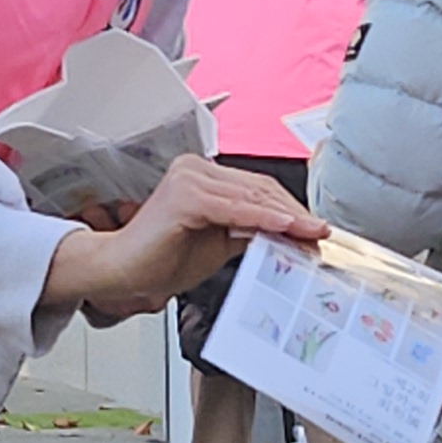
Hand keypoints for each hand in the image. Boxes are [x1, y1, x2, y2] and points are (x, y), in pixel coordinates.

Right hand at [45, 154, 322, 318]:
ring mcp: (189, 178)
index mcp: (202, 175)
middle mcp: (196, 169)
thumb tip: (292, 235)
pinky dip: (264, 219)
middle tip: (320, 235)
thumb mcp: (220, 242)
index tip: (315, 230)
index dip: (290, 209)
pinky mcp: (185, 196)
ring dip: (287, 218)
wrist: (121, 274)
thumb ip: (250, 232)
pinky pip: (235, 209)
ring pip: (251, 197)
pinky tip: (288, 229)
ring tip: (312, 236)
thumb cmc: (161, 259)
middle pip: (259, 188)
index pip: (258, 187)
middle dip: (294, 214)